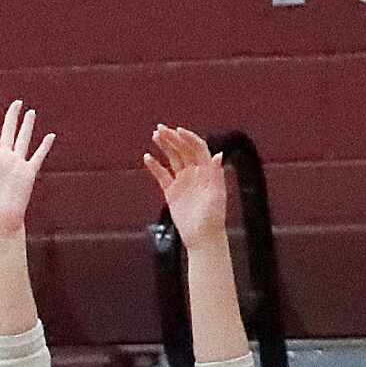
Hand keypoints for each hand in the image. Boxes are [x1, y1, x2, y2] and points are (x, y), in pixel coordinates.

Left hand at [0, 100, 53, 233]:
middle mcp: (3, 160)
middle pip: (8, 132)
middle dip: (12, 117)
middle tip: (17, 102)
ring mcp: (16, 165)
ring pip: (23, 139)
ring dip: (27, 126)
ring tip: (31, 112)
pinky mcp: (28, 173)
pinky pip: (38, 156)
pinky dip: (44, 146)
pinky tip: (50, 136)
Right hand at [142, 124, 230, 247]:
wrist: (202, 237)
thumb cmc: (213, 217)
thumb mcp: (217, 195)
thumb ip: (216, 175)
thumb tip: (218, 154)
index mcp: (207, 170)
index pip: (197, 147)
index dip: (188, 138)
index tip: (177, 130)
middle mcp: (195, 172)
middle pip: (183, 150)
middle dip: (172, 138)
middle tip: (160, 129)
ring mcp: (183, 181)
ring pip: (172, 158)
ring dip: (165, 146)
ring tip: (155, 135)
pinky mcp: (172, 192)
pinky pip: (162, 175)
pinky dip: (155, 166)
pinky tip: (147, 157)